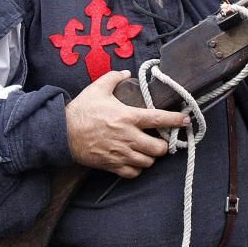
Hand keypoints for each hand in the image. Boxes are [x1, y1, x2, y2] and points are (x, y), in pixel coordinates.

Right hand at [65, 70, 190, 178]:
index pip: (158, 119)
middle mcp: (128, 137)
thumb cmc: (81, 111)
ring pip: (148, 162)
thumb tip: (125, 72)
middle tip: (160, 139)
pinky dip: (137, 169)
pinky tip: (135, 161)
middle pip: (158, 148)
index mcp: (127, 117)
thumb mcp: (97, 88)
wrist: (61, 133)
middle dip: (163, 145)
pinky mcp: (111, 165)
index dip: (175, 120)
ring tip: (147, 150)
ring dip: (151, 157)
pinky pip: (133, 173)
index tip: (186, 120)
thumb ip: (113, 78)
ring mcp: (120, 153)